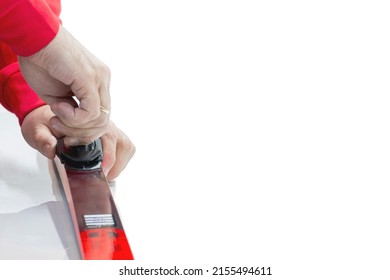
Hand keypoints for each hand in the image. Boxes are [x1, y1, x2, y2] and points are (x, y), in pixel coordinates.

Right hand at [18, 25, 109, 145]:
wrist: (33, 38)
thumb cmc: (41, 61)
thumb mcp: (58, 95)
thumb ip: (71, 110)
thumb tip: (76, 125)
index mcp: (97, 83)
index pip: (102, 117)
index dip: (85, 132)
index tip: (64, 131)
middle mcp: (103, 80)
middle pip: (104, 122)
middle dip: (81, 133)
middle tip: (59, 126)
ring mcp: (99, 78)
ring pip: (100, 120)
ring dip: (74, 125)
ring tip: (57, 112)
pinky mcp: (90, 78)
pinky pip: (91, 112)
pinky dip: (73, 117)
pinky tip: (59, 106)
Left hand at [21, 105, 134, 180]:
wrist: (47, 114)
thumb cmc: (44, 121)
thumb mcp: (37, 128)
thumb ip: (43, 139)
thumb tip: (51, 150)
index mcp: (89, 121)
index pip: (108, 139)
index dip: (108, 158)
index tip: (102, 172)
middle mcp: (103, 124)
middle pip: (123, 144)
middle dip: (117, 164)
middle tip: (105, 177)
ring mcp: (108, 129)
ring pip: (126, 146)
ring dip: (120, 162)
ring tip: (108, 174)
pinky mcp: (109, 135)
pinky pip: (122, 147)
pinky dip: (119, 159)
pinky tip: (108, 167)